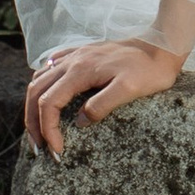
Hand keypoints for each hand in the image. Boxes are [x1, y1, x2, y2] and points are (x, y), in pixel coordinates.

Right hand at [24, 38, 184, 160]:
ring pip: (39, 79)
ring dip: (33, 105)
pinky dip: (42, 85)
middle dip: (32, 122)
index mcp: (80, 71)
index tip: (57, 150)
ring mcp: (75, 55)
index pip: (49, 103)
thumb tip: (79, 122)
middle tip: (38, 148)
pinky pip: (50, 67)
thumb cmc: (150, 70)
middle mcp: (72, 61)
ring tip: (38, 128)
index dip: (48, 129)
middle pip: (36, 92)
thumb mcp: (130, 90)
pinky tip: (47, 96)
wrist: (162, 44)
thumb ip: (102, 105)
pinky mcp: (82, 54)